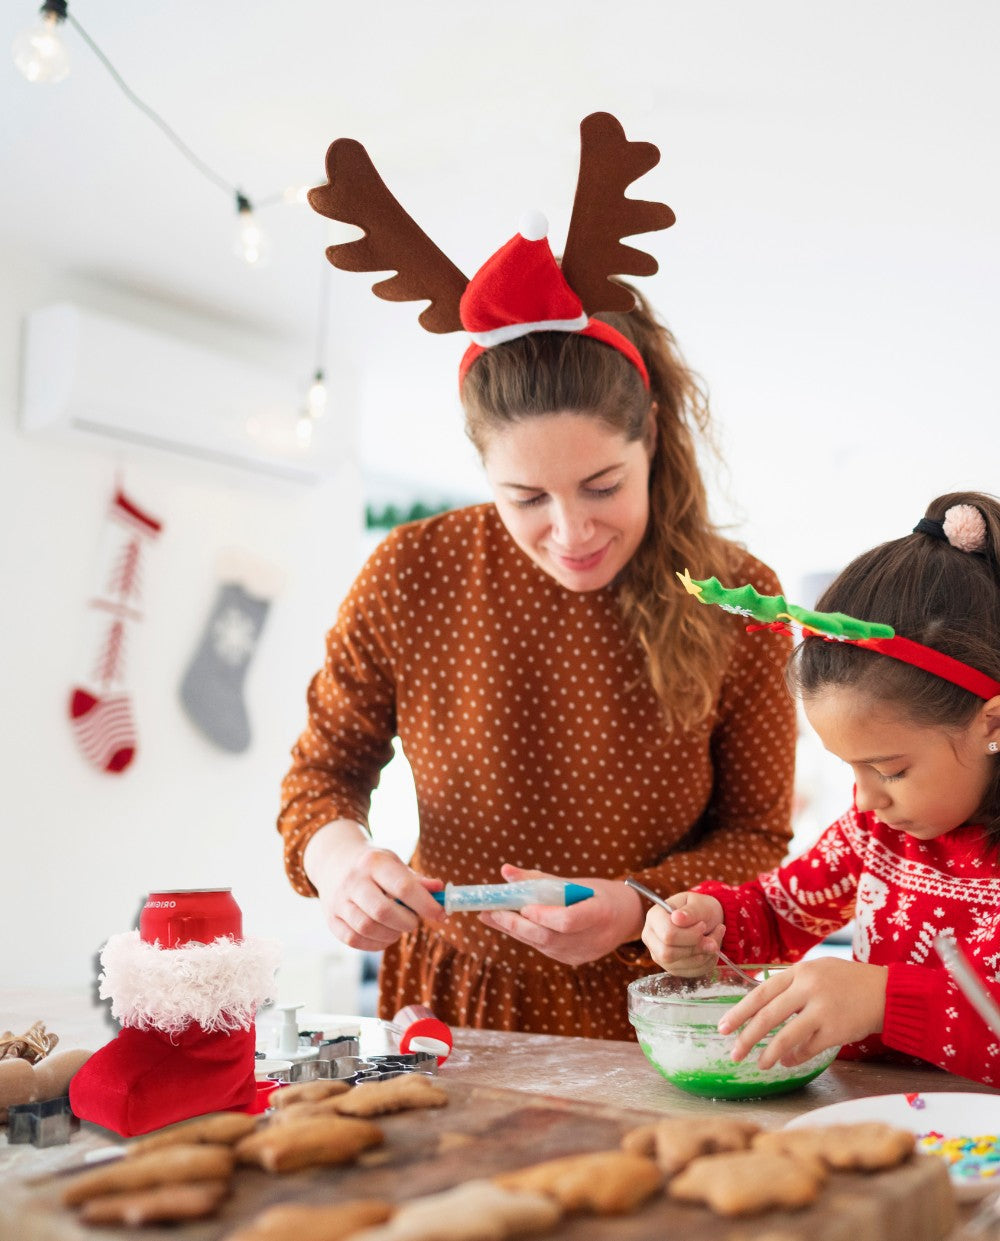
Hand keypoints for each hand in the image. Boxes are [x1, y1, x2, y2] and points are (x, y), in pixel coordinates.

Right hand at [304, 820, 444, 951]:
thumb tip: (440, 890)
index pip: (402, 886)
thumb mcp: (394, 863)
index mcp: (374, 863)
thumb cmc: (373, 865)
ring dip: (391, 935)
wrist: (334, 861)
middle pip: (383, 911)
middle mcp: (353, 881)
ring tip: (398, 928)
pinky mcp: (331, 919)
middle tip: (414, 922)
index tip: (441, 914)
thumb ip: (417, 880)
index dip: (425, 904)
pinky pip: (354, 940)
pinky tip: (384, 936)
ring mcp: (339, 901)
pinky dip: (375, 944)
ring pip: (367, 928)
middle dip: (406, 922)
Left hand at [476, 864, 644, 967]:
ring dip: (514, 930)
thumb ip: (540, 879)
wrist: (627, 919)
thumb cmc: (600, 894)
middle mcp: (592, 938)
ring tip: (490, 916)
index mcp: (600, 913)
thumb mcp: (576, 882)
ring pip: (542, 945)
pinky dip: (526, 936)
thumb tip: (505, 871)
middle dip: (516, 924)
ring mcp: (583, 953)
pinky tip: (509, 924)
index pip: (568, 920)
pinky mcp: (573, 960)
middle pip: (549, 937)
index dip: (544, 915)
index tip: (524, 905)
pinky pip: (545, 949)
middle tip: (491, 911)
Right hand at [640, 891, 724, 975]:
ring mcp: (660, 955)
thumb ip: (690, 912)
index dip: (691, 934)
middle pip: (669, 953)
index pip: (668, 934)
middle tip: (712, 938)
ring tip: (714, 940)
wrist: (706, 920)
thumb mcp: (700, 904)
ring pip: (682, 965)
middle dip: (696, 947)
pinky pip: (691, 972)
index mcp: (654, 917)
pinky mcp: (672, 968)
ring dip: (705, 954)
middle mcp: (651, 938)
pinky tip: (709, 950)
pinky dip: (706, 962)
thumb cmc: (701, 908)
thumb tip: (677, 918)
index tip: (703, 925)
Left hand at [718, 957, 888, 1068]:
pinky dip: (794, 1057)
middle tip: (733, 1053)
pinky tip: (786, 1062)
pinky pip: (808, 1048)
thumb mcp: (816, 971)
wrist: (885, 992)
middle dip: (747, 1036)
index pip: (761, 992)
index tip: (723, 1027)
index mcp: (799, 971)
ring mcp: (822, 1010)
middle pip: (768, 1015)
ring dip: (768, 1053)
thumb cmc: (846, 982)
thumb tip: (761, 1008)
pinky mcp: (836, 1030)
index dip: (740, 1011)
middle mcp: (808, 988)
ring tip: (758, 1065)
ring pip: (786, 1035)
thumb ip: (790, 986)